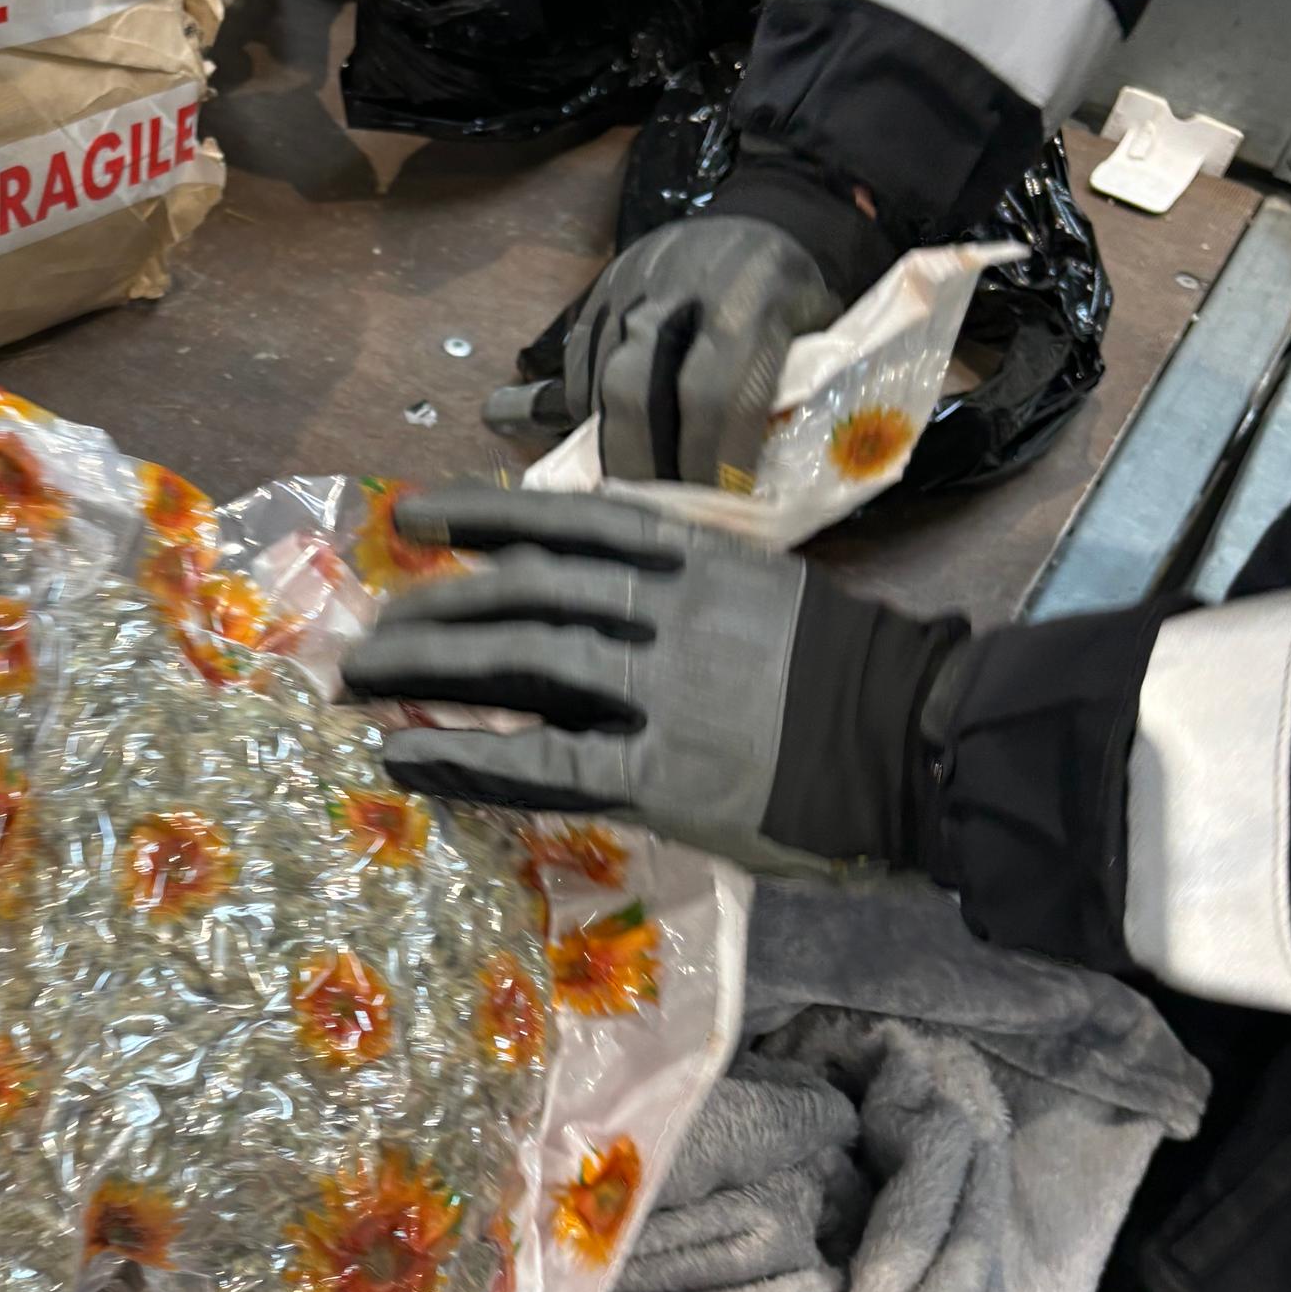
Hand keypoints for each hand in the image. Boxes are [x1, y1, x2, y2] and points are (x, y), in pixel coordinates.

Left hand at [339, 485, 966, 870]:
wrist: (929, 753)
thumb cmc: (858, 683)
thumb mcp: (772, 601)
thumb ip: (686, 596)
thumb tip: (588, 608)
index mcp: (702, 560)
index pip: (571, 522)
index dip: (484, 514)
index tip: (414, 517)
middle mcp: (675, 613)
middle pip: (527, 594)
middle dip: (436, 608)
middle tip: (370, 632)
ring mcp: (667, 693)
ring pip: (521, 664)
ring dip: (428, 671)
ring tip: (361, 685)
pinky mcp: (664, 777)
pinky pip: (540, 766)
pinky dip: (465, 761)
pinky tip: (406, 762)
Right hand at [559, 215, 838, 486]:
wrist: (762, 220)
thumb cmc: (791, 293)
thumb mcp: (816, 332)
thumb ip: (787, 393)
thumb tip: (752, 482)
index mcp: (752, 298)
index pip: (717, 394)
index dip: (712, 456)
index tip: (714, 499)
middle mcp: (684, 287)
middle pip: (641, 391)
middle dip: (645, 461)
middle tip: (657, 506)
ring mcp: (634, 284)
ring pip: (604, 380)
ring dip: (617, 444)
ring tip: (634, 487)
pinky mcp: (602, 288)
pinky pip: (580, 363)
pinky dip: (592, 410)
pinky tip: (616, 437)